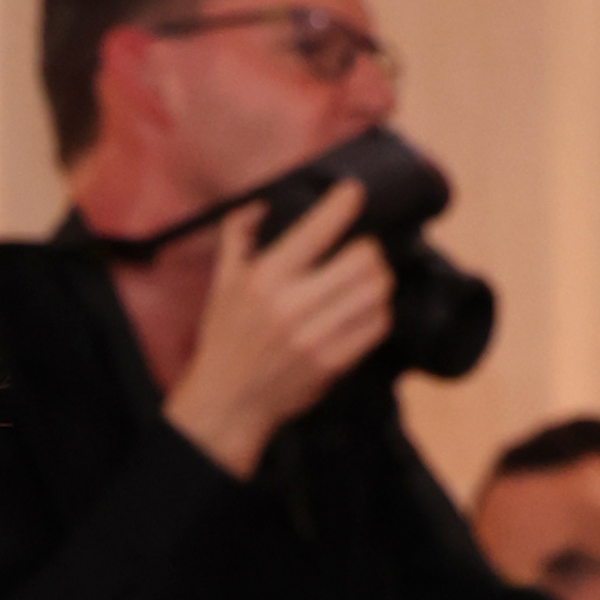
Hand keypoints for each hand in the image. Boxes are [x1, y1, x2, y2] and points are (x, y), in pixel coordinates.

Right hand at [162, 181, 395, 478]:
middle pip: (364, 256)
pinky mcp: (332, 363)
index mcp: (265, 279)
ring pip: (377, 289)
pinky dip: (377, 313)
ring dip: (377, 280)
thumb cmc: (225, 340)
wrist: (226, 405)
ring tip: (365, 282)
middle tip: (360, 253)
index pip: (320, 227)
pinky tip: (363, 312)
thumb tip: (261, 204)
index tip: (352, 194)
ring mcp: (315, 338)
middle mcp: (291, 306)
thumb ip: (238, 236)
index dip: (346, 201)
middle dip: (367, 250)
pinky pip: (378, 325)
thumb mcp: (221, 283)